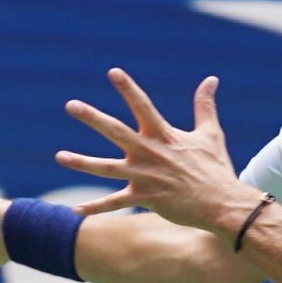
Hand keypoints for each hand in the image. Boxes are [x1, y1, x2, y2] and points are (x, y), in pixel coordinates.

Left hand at [56, 68, 251, 233]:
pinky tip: (75, 210)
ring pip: (107, 168)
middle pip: (116, 131)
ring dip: (82, 162)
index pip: (143, 106)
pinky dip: (95, 207)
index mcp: (164, 135)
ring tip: (60, 156)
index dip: (128, 88)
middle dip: (93, 118)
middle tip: (71, 105)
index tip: (113, 72)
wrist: (222, 204)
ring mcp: (145, 177)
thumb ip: (205, 105)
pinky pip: (115, 203)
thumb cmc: (216, 168)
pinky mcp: (145, 199)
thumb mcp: (211, 134)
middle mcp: (150, 153)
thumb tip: (211, 79)